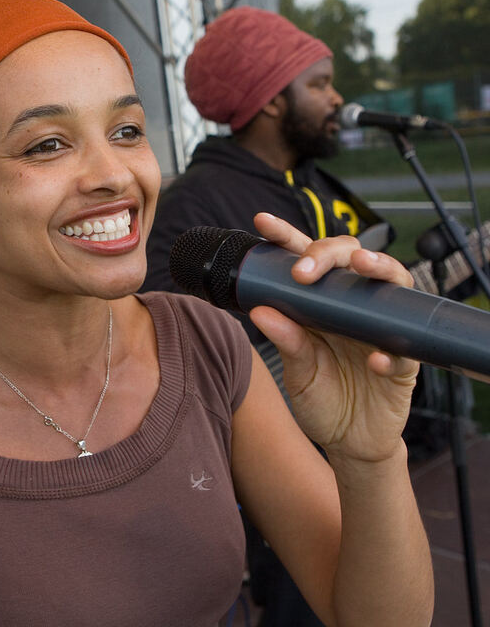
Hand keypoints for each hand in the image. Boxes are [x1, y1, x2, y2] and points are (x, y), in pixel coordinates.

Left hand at [248, 213, 418, 463]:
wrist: (349, 442)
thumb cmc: (322, 398)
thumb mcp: (297, 371)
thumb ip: (286, 342)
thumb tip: (260, 311)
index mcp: (321, 303)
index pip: (305, 260)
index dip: (286, 237)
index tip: (262, 222)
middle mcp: (353, 307)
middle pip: (349, 258)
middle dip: (328, 252)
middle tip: (304, 268)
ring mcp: (382, 330)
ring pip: (392, 284)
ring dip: (379, 268)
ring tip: (361, 266)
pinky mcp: (403, 364)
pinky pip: (404, 351)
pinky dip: (389, 352)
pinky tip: (374, 359)